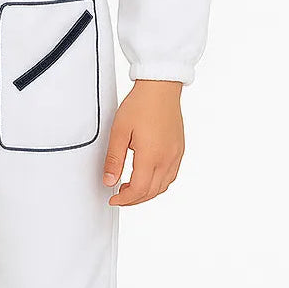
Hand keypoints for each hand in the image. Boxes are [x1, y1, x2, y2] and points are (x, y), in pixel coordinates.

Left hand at [102, 79, 184, 205]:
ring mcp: (175, 154)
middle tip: (119, 196)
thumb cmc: (140, 104)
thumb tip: (109, 181)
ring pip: (163, 186)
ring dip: (147, 193)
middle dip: (134, 199)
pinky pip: (171, 175)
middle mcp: (167, 158)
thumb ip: (114, 159)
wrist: (160, 87)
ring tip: (131, 188)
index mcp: (151, 155)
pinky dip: (159, 183)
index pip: (138, 190)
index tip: (113, 199)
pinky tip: (148, 177)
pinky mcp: (179, 149)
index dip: (124, 200)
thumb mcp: (119, 130)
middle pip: (151, 192)